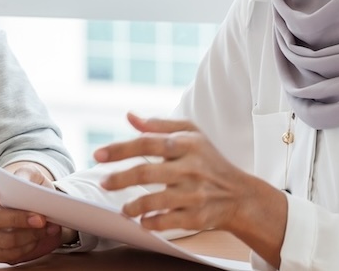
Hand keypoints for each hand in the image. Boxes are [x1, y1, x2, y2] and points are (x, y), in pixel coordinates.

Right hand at [0, 163, 69, 263]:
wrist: (39, 209)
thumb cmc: (29, 189)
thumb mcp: (31, 175)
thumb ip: (26, 174)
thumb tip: (21, 181)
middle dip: (16, 219)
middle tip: (40, 218)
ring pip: (1, 239)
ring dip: (28, 235)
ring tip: (46, 227)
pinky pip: (8, 254)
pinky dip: (27, 247)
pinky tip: (39, 237)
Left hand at [95, 113, 251, 232]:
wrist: (240, 195)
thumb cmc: (210, 160)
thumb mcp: (191, 134)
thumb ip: (159, 125)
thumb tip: (130, 117)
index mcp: (187, 144)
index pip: (148, 143)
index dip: (120, 149)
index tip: (98, 154)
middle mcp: (191, 168)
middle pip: (147, 173)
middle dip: (120, 179)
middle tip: (104, 183)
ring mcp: (195, 194)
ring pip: (156, 201)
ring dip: (134, 205)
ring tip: (123, 208)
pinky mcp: (198, 216)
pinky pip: (168, 221)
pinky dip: (152, 222)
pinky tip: (143, 220)